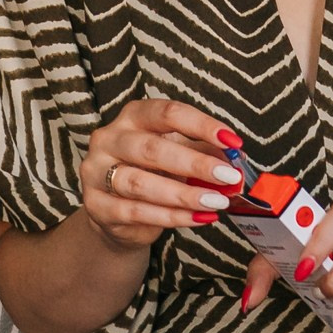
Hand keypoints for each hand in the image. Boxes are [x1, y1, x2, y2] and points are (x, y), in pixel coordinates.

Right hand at [78, 101, 242, 255]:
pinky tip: (197, 218)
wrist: (118, 213)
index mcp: (132, 117)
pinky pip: (136, 212)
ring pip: (141, 183)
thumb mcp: (178, 154)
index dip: (202, 126)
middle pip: (152, 149)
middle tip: (228, 177)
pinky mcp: (97, 206)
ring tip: (216, 202)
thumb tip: (236, 157)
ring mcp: (97, 173)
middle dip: (195, 164)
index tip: (232, 141)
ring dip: (184, 195)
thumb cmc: (153, 173)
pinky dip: (171, 217)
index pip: (168, 113)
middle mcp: (109, 139)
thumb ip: (203, 151)